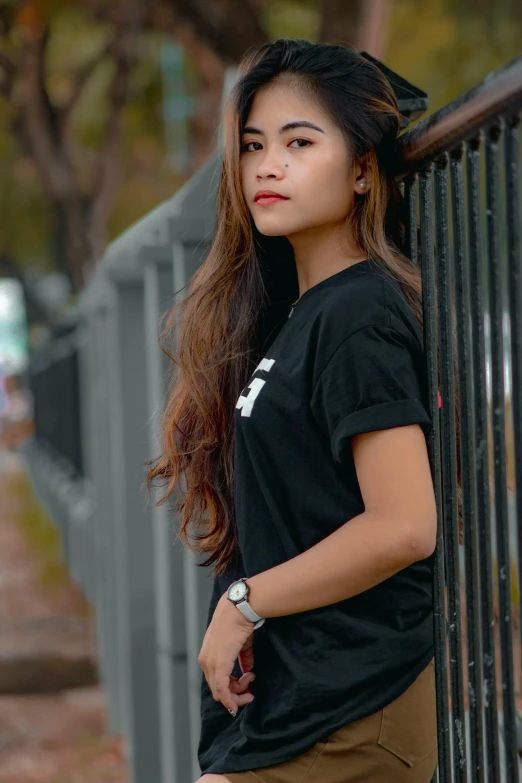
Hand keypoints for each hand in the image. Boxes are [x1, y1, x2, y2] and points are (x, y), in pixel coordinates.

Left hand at [198, 592, 256, 715]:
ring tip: (251, 680)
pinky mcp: (219, 664)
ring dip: (237, 694)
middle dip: (236, 692)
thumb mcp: (240, 644)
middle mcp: (205, 661)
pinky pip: (222, 690)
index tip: (248, 681)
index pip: (216, 680)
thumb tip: (248, 672)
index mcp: (208, 655)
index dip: (232, 687)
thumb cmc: (239, 621)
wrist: (238, 608)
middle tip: (251, 687)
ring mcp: (210, 663)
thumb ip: (243, 660)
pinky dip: (231, 699)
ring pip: (220, 692)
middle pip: (217, 690)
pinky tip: (242, 699)